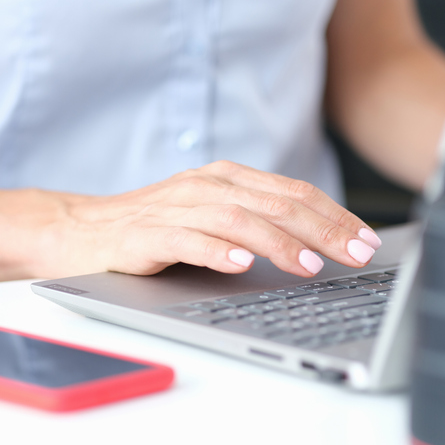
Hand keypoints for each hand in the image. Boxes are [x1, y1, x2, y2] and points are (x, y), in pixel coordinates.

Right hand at [59, 161, 383, 276]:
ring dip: (277, 243)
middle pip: (275, 203)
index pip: (293, 193)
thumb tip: (320, 249)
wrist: (76, 231)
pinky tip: (240, 266)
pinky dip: (215, 252)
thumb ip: (256, 225)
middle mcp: (205, 187)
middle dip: (322, 229)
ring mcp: (174, 208)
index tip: (368, 239)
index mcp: (226, 179)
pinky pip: (185, 240)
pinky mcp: (144, 235)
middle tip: (356, 254)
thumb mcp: (210, 220)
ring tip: (309, 266)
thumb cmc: (150, 230)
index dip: (335, 215)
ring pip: (237, 220)